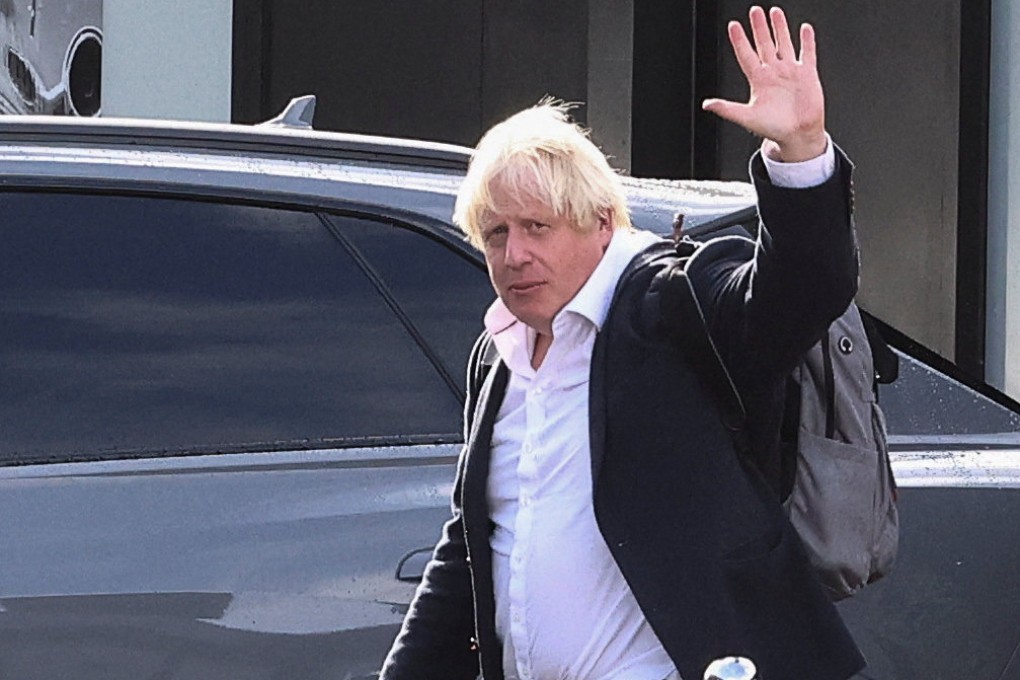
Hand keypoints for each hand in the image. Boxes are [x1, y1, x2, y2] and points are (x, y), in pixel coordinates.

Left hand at [702, 6, 825, 162]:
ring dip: (779, 28)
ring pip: (783, 44)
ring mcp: (790, 72)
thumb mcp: (746, 117)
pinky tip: (804, 29)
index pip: (746, 55)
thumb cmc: (773, 128)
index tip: (733, 26)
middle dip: (759, 28)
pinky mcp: (807, 75)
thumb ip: (727, 109)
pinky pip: (807, 54)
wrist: (797, 135)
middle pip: (764, 44)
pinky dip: (807, 41)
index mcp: (758, 81)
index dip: (739, 41)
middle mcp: (773, 73)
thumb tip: (707, 105)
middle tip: (754, 11)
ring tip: (774, 12)